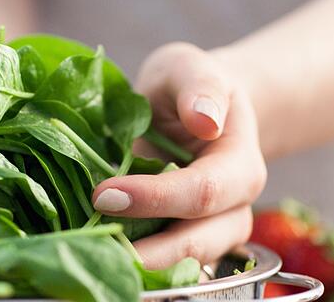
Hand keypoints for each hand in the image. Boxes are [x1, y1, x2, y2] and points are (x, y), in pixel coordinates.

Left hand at [92, 42, 266, 268]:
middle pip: (198, 243)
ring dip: (140, 265)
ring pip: (183, 264)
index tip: (105, 195)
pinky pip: (166, 264)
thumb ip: (200, 85)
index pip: (203, 192)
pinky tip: (98, 257)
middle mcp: (233, 208)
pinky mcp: (183, 242)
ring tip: (92, 258)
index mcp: (240, 166)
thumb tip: (205, 119)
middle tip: (94, 245)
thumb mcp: (190, 68)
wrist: (197, 109)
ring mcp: (211, 232)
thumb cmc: (190, 85)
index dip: (155, 199)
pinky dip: (136, 265)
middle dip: (148, 252)